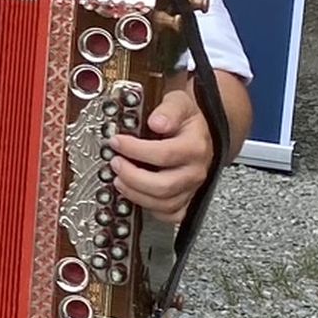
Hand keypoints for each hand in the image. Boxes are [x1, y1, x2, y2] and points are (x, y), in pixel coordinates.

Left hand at [109, 86, 213, 223]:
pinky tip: (135, 192)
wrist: (201, 133)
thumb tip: (157, 121)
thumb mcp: (179, 104)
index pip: (164, 154)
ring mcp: (192, 188)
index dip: (136, 150)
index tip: (116, 141)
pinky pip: (169, 214)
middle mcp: (196, 171)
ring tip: (118, 178)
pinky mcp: (187, 200)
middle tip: (115, 163)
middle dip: (132, 177)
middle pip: (163, 185)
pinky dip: (149, 207)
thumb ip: (169, 110)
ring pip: (164, 203)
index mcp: (195, 146)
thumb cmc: (186, 120)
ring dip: (135, 193)